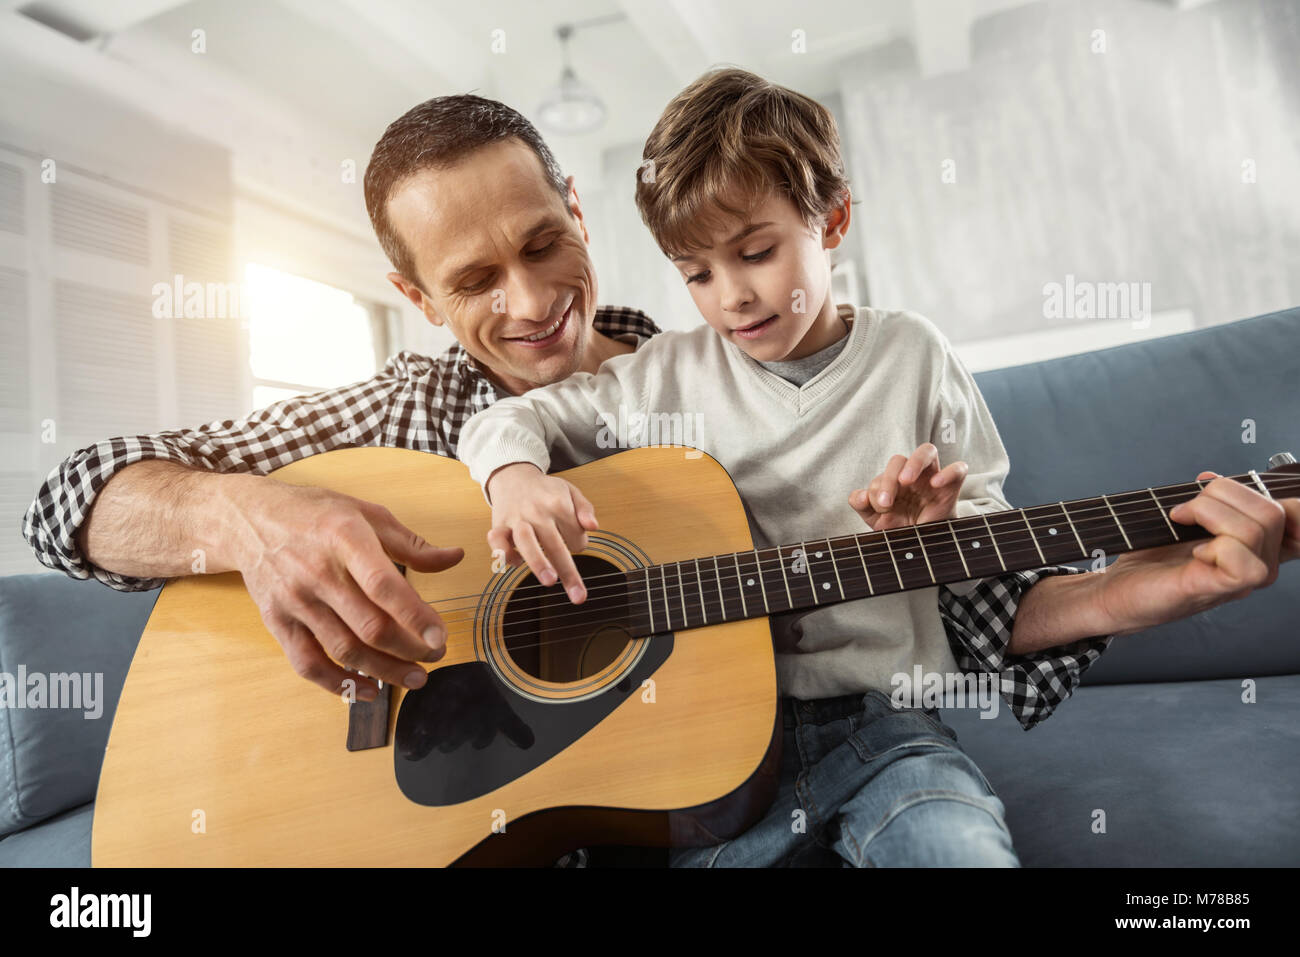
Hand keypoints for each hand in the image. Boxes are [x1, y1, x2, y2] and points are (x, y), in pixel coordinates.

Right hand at [233, 478, 463, 699]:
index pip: (385, 586)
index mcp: (345, 539)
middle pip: (370, 626)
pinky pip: (308, 663)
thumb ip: (411, 544)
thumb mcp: (367, 514)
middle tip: (435, 655)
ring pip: (345, 649)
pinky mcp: (278, 621)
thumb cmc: (316, 514)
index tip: (441, 636)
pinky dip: (338, 684)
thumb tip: (454, 558)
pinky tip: (368, 691)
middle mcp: (318, 572)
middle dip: (410, 649)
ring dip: (384, 671)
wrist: (249, 519)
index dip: (416, 616)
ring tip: (414, 677)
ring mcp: (295, 600)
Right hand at [485, 462, 598, 603]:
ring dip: (538, 562)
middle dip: (567, 571)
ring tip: (549, 581)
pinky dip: (504, 554)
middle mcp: (538, 512)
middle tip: (578, 595)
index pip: (575, 537)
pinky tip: (515, 564)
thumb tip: (594, 527)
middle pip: (555, 545)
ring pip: (527, 542)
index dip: (578, 544)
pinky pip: (498, 542)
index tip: (573, 542)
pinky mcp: (499, 525)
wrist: (513, 476)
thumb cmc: (545, 490)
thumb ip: (585, 509)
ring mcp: (517, 519)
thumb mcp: (571, 491)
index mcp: (559, 504)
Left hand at [849, 443, 968, 528]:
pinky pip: (957, 469)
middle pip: (900, 459)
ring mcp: (933, 477)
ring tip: (906, 481)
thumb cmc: (901, 527)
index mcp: (893, 480)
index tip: (880, 508)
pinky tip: (935, 483)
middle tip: (886, 501)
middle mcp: (912, 474)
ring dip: (914, 462)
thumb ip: (863, 506)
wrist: (923, 544)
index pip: (883, 473)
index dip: (877, 488)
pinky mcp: (953, 485)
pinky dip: (948, 472)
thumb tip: (859, 496)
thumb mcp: (877, 520)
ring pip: (927, 451)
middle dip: (889, 479)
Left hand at [1097, 470, 1298, 633]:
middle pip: (1273, 512)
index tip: (1211, 484)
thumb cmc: (1152, 556)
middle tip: (1186, 506)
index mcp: (1258, 544)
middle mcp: (1259, 564)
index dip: (1283, 497)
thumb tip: (1213, 480)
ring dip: (1209, 512)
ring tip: (1180, 520)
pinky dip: (1213, 545)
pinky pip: (1240, 562)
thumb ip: (1212, 502)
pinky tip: (1193, 552)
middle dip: (1222, 493)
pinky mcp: (1215, 589)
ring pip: (1256, 529)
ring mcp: (1240, 581)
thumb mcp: (1188, 520)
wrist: (1117, 590)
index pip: (1299, 518)